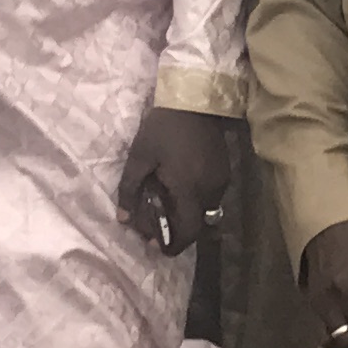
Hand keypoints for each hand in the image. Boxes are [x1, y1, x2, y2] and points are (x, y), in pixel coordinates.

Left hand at [120, 104, 236, 254]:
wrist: (195, 99)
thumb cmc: (164, 127)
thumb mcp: (139, 156)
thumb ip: (130, 189)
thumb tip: (123, 219)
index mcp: (189, 188)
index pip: (188, 230)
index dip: (174, 245)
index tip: (158, 248)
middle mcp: (210, 189)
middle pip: (197, 224)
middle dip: (177, 231)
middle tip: (155, 225)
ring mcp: (221, 180)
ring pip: (205, 211)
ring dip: (186, 215)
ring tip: (165, 205)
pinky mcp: (224, 171)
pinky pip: (211, 196)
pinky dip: (195, 200)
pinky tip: (180, 188)